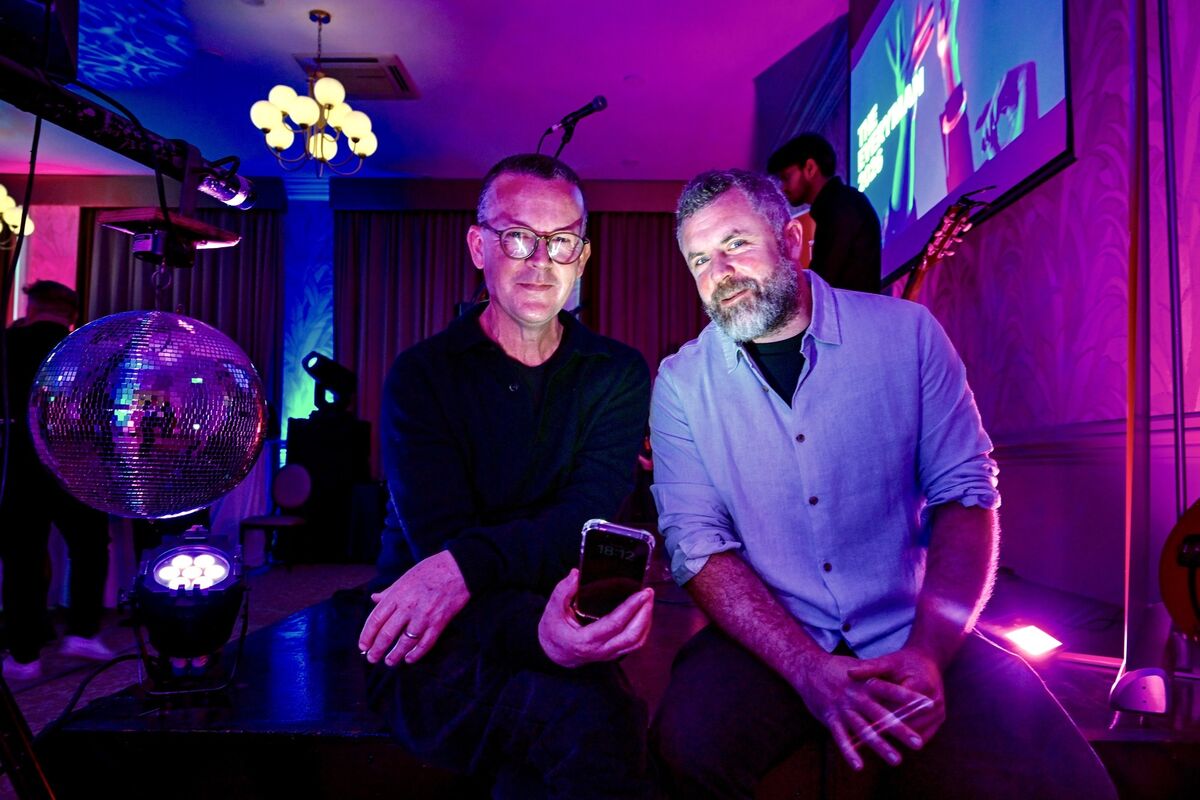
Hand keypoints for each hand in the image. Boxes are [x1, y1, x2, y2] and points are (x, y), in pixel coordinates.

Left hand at [358, 550, 470, 665]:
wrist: (459, 569)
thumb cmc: (431, 570)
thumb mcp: (406, 577)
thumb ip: (389, 591)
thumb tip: (374, 598)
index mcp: (398, 594)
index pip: (376, 619)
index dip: (367, 635)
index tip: (362, 646)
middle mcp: (408, 607)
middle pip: (387, 634)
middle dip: (377, 649)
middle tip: (372, 658)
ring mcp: (424, 616)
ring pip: (405, 642)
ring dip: (395, 655)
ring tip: (389, 661)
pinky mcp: (439, 623)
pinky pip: (425, 644)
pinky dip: (416, 654)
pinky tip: (409, 659)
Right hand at [537, 569, 653, 668]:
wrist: (554, 654)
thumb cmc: (553, 631)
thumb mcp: (552, 610)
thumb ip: (562, 591)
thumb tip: (576, 574)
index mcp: (584, 640)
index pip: (613, 624)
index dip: (630, 608)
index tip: (641, 593)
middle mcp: (600, 650)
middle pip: (632, 636)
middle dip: (645, 613)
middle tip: (648, 593)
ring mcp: (608, 655)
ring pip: (636, 642)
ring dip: (646, 621)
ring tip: (648, 601)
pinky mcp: (613, 654)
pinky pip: (634, 645)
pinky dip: (643, 629)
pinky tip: (643, 614)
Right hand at [790, 652, 929, 770]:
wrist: (807, 667)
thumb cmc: (837, 668)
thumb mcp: (859, 668)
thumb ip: (878, 678)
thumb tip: (903, 683)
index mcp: (865, 682)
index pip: (892, 690)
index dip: (910, 697)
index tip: (930, 705)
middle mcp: (856, 696)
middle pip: (881, 714)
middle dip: (900, 730)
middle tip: (918, 743)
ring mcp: (843, 708)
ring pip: (864, 729)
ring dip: (880, 745)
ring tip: (897, 760)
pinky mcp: (829, 718)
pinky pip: (840, 738)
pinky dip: (849, 752)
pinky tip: (859, 766)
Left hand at [848, 646, 945, 741]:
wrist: (927, 662)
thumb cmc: (904, 662)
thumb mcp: (888, 661)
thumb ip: (870, 668)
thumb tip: (849, 673)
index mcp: (922, 684)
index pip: (899, 705)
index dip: (881, 715)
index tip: (864, 722)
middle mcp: (935, 700)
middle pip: (908, 721)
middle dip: (889, 729)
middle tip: (867, 739)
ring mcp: (940, 712)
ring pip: (915, 732)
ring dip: (898, 738)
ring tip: (875, 746)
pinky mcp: (939, 720)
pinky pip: (922, 735)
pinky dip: (907, 740)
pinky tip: (890, 744)